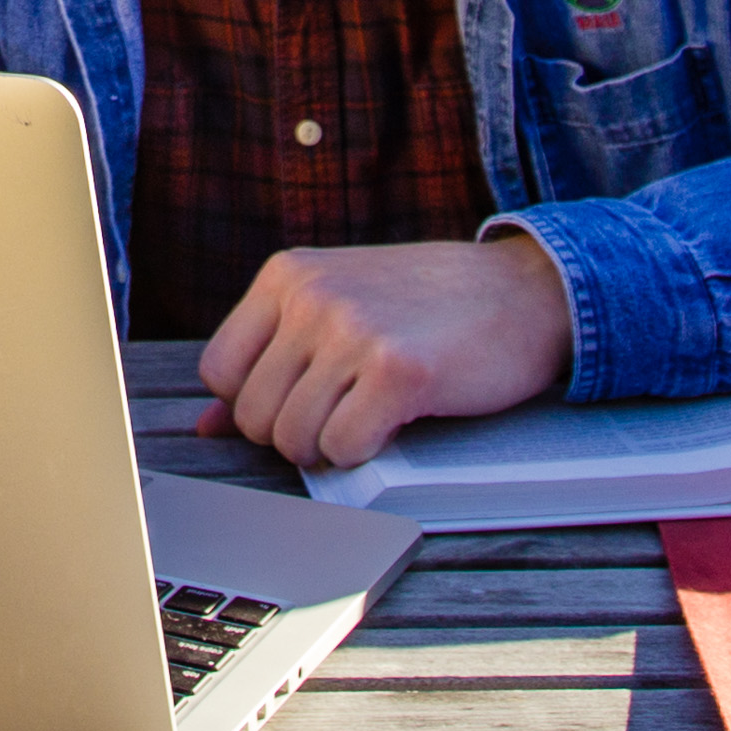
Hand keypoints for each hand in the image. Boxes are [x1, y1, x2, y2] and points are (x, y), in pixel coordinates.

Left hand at [194, 232, 573, 470]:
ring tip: (369, 416)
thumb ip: (271, 359)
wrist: (524, 291)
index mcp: (286, 275)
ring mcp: (354, 331)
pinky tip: (393, 424)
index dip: (256, 403)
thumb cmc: (430, 306)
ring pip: (293, 439)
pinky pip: (342, 449)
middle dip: (294, 434)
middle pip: (254, 415)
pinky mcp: (398, 371)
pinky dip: (363, 454)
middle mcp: (312, 297)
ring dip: (330, 448)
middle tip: (344, 414)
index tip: (301, 400)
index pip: (219, 371)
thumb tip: (205, 427)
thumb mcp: (340, 308)